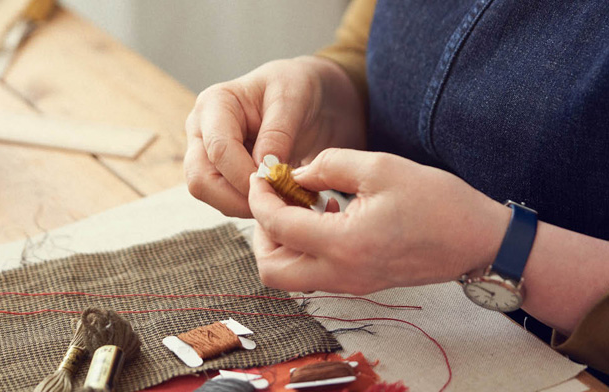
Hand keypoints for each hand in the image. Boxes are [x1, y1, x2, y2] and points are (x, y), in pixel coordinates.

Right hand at [184, 56, 364, 217]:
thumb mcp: (294, 98)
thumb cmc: (297, 87)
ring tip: (282, 197)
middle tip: (277, 201)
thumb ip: (278, 133)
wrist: (307, 97)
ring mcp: (207, 155)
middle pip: (201, 180)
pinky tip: (277, 197)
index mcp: (214, 104)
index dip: (245, 174)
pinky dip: (251, 205)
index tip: (277, 184)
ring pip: (210, 196)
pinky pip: (226, 200)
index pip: (218, 150)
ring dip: (245, 205)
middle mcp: (201, 131)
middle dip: (238, 198)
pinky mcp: (220, 174)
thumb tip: (263, 170)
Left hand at [248, 148, 510, 293]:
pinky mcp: (359, 284)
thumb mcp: (379, 167)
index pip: (277, 226)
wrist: (478, 241)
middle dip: (262, 232)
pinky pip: (314, 274)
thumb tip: (296, 173)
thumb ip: (328, 165)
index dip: (260, 198)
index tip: (262, 176)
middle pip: (271, 269)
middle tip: (275, 199)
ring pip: (290, 276)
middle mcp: (341, 273)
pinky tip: (325, 216)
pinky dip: (305, 249)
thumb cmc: (437, 202)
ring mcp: (349, 284)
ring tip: (301, 205)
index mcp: (343, 244)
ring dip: (282, 242)